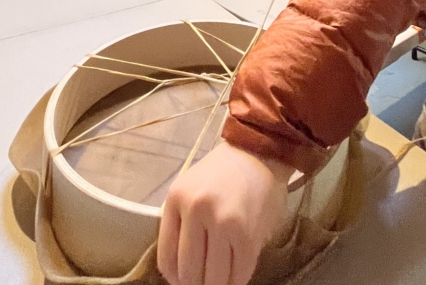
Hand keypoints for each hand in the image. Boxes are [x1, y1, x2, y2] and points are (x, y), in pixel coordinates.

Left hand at [158, 142, 288, 284]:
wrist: (258, 152)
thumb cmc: (221, 173)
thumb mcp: (188, 188)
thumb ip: (179, 223)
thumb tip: (177, 273)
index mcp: (177, 198)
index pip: (167, 259)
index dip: (174, 279)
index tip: (182, 280)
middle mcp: (198, 211)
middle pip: (189, 274)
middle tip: (203, 281)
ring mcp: (224, 224)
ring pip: (215, 280)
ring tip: (220, 280)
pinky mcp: (249, 235)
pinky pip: (240, 274)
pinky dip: (237, 281)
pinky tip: (235, 274)